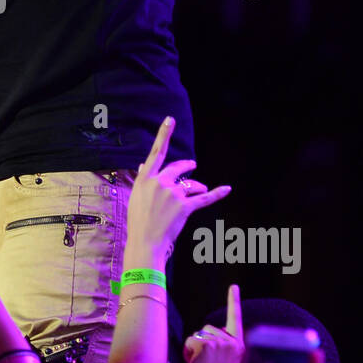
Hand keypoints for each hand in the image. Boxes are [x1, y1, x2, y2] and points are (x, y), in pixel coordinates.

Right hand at [127, 116, 230, 267]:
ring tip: (198, 190)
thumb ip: (143, 179)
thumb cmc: (138, 221)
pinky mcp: (185, 207)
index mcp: (146, 179)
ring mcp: (173, 195)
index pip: (156, 153)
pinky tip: (226, 189)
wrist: (144, 242)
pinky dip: (216, 194)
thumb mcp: (136, 197)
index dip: (163, 135)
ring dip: (196, 187)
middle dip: (187, 165)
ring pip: (191, 185)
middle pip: (178, 168)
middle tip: (193, 165)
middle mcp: (160, 183)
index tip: (170, 120)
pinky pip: (204, 198)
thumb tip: (144, 164)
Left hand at [185, 284, 244, 362]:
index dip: (234, 301)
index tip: (234, 286)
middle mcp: (233, 342)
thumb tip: (211, 331)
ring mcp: (220, 342)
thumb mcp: (225, 361)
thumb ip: (223, 345)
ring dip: (194, 348)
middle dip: (201, 342)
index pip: (236, 319)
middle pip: (208, 328)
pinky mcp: (207, 344)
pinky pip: (190, 340)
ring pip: (198, 334)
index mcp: (240, 346)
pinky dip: (188, 351)